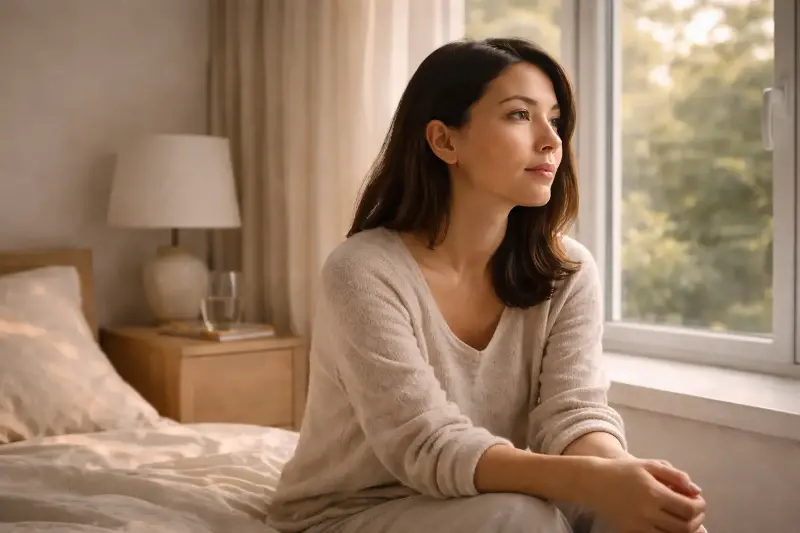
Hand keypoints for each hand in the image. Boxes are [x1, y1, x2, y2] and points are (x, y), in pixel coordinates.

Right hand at [580, 458, 705, 532]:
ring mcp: (638, 525)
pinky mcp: (630, 532)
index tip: (699, 501)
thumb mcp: (649, 465)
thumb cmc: (623, 470)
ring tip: (683, 518)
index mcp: (654, 493)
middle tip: (694, 512)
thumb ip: (675, 475)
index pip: (689, 508)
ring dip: (684, 529)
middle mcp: (647, 512)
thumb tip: (696, 490)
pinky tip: (668, 524)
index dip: (700, 506)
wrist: (594, 482)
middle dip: (696, 520)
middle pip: (685, 527)